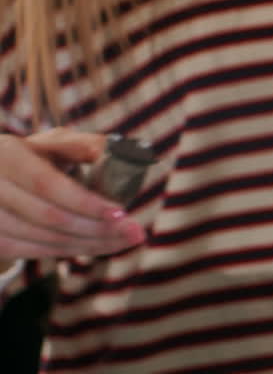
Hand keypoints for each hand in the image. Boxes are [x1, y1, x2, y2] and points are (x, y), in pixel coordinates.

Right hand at [0, 129, 145, 260]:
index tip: (121, 213)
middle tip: (135, 232)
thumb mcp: (54, 143)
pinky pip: (34, 252)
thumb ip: (83, 145)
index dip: (84, 202)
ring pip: (43, 240)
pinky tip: (101, 245)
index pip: (48, 185)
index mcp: (7, 155)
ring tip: (126, 239)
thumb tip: (120, 150)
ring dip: (90, 243)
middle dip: (97, 228)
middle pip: (49, 217)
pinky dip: (71, 250)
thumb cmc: (34, 157)